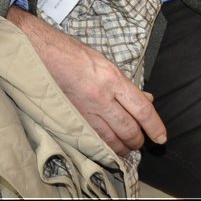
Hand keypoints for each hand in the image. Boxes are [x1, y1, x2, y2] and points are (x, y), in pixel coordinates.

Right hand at [6, 6, 164, 155]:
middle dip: (138, 140)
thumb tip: (146, 100)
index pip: (142, 109)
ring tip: (126, 148)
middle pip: (129, 129)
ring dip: (122, 148)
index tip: (161, 137)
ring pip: (111, 139)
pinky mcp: (71, 117)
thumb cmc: (71, 53)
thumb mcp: (104, 63)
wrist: (39, 51)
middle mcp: (100, 96)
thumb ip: (125, 85)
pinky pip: (93, 139)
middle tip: (140, 142)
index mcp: (112, 78)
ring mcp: (84, 109)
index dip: (155, 127)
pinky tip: (107, 148)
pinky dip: (103, 147)